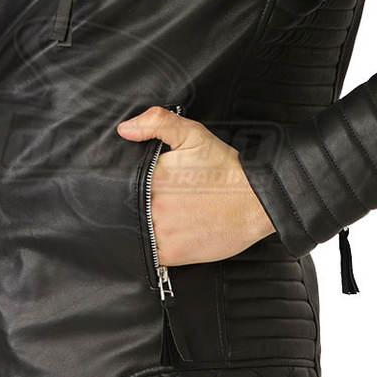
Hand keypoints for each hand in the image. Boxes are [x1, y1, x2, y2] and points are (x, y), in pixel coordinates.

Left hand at [116, 106, 274, 266]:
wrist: (257, 202)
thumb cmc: (227, 170)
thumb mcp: (193, 135)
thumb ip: (157, 123)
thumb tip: (125, 129)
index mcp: (153, 177)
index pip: (119, 182)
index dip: (123, 183)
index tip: (138, 183)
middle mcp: (154, 206)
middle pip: (127, 207)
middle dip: (136, 202)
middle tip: (158, 198)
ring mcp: (162, 233)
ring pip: (136, 230)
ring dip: (142, 224)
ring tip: (163, 215)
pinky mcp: (173, 254)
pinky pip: (149, 252)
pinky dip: (152, 245)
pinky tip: (166, 233)